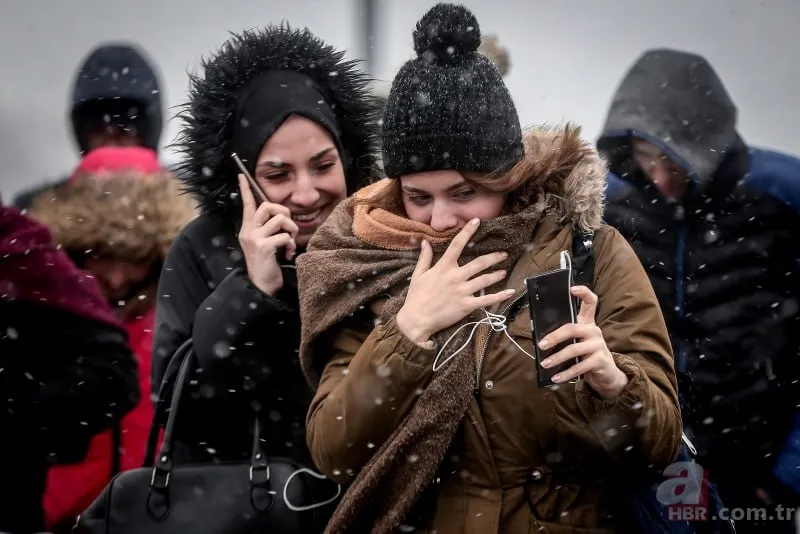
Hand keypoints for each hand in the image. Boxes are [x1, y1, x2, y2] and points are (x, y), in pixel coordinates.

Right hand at [237, 175, 297, 295]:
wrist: (260, 286)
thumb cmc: (267, 265)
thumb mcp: (264, 244)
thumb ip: (269, 230)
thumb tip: (283, 217)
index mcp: (247, 229)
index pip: (247, 205)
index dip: (245, 189)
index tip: (242, 175)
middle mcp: (248, 231)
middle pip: (267, 206)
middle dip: (284, 212)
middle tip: (288, 227)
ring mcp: (254, 239)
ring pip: (280, 219)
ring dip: (291, 230)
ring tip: (289, 242)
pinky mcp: (263, 247)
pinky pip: (284, 236)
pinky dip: (290, 244)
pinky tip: (288, 254)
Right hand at [395, 218, 515, 344]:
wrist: (416, 320)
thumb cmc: (416, 298)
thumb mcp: (418, 275)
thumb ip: (424, 258)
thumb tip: (425, 242)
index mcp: (443, 267)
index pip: (457, 244)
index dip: (468, 231)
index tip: (477, 221)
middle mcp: (455, 277)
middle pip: (479, 263)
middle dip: (493, 257)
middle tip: (503, 254)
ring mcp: (462, 291)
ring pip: (485, 280)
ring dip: (497, 274)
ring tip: (504, 271)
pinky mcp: (466, 305)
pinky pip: (486, 300)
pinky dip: (500, 296)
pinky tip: (510, 292)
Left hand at [538, 285, 628, 398]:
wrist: (607, 374)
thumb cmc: (586, 354)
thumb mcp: (578, 341)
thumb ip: (566, 336)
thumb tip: (540, 339)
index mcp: (588, 323)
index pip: (590, 302)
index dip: (583, 293)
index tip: (571, 289)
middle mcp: (594, 331)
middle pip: (572, 328)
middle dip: (555, 337)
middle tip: (541, 345)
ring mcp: (598, 345)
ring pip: (574, 349)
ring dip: (557, 358)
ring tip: (544, 364)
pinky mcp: (600, 360)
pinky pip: (580, 367)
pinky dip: (566, 374)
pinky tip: (556, 378)